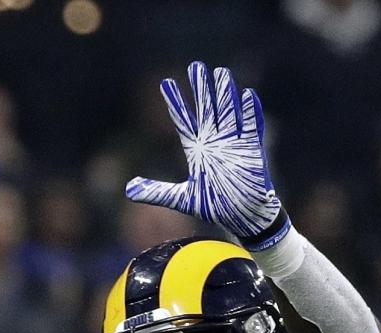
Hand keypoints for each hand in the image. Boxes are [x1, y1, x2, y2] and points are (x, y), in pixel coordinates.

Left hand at [124, 61, 289, 248]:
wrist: (240, 217)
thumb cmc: (214, 205)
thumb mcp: (180, 198)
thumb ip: (156, 191)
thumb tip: (128, 190)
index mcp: (197, 150)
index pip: (183, 120)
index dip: (175, 102)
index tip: (165, 83)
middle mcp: (215, 142)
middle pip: (206, 109)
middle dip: (200, 89)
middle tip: (194, 66)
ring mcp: (234, 144)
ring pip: (228, 112)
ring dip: (225, 94)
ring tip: (220, 73)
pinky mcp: (252, 151)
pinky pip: (252, 127)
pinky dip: (251, 112)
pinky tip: (247, 95)